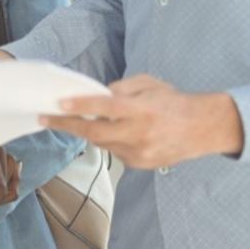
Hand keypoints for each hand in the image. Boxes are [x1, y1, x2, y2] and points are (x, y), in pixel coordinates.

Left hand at [39, 74, 243, 169]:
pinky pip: (115, 152)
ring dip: (89, 132)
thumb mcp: (149, 84)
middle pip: (94, 133)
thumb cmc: (173, 102)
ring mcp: (139, 152)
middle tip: (47, 118)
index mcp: (141, 110)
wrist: (201, 129)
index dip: (80, 106)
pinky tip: (115, 132)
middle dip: (67, 125)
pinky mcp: (140, 164)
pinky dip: (109, 141)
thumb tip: (97, 95)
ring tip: (80, 121)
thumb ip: (122, 88)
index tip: (59, 104)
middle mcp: (138, 133)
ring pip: (102, 143)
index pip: (104, 107)